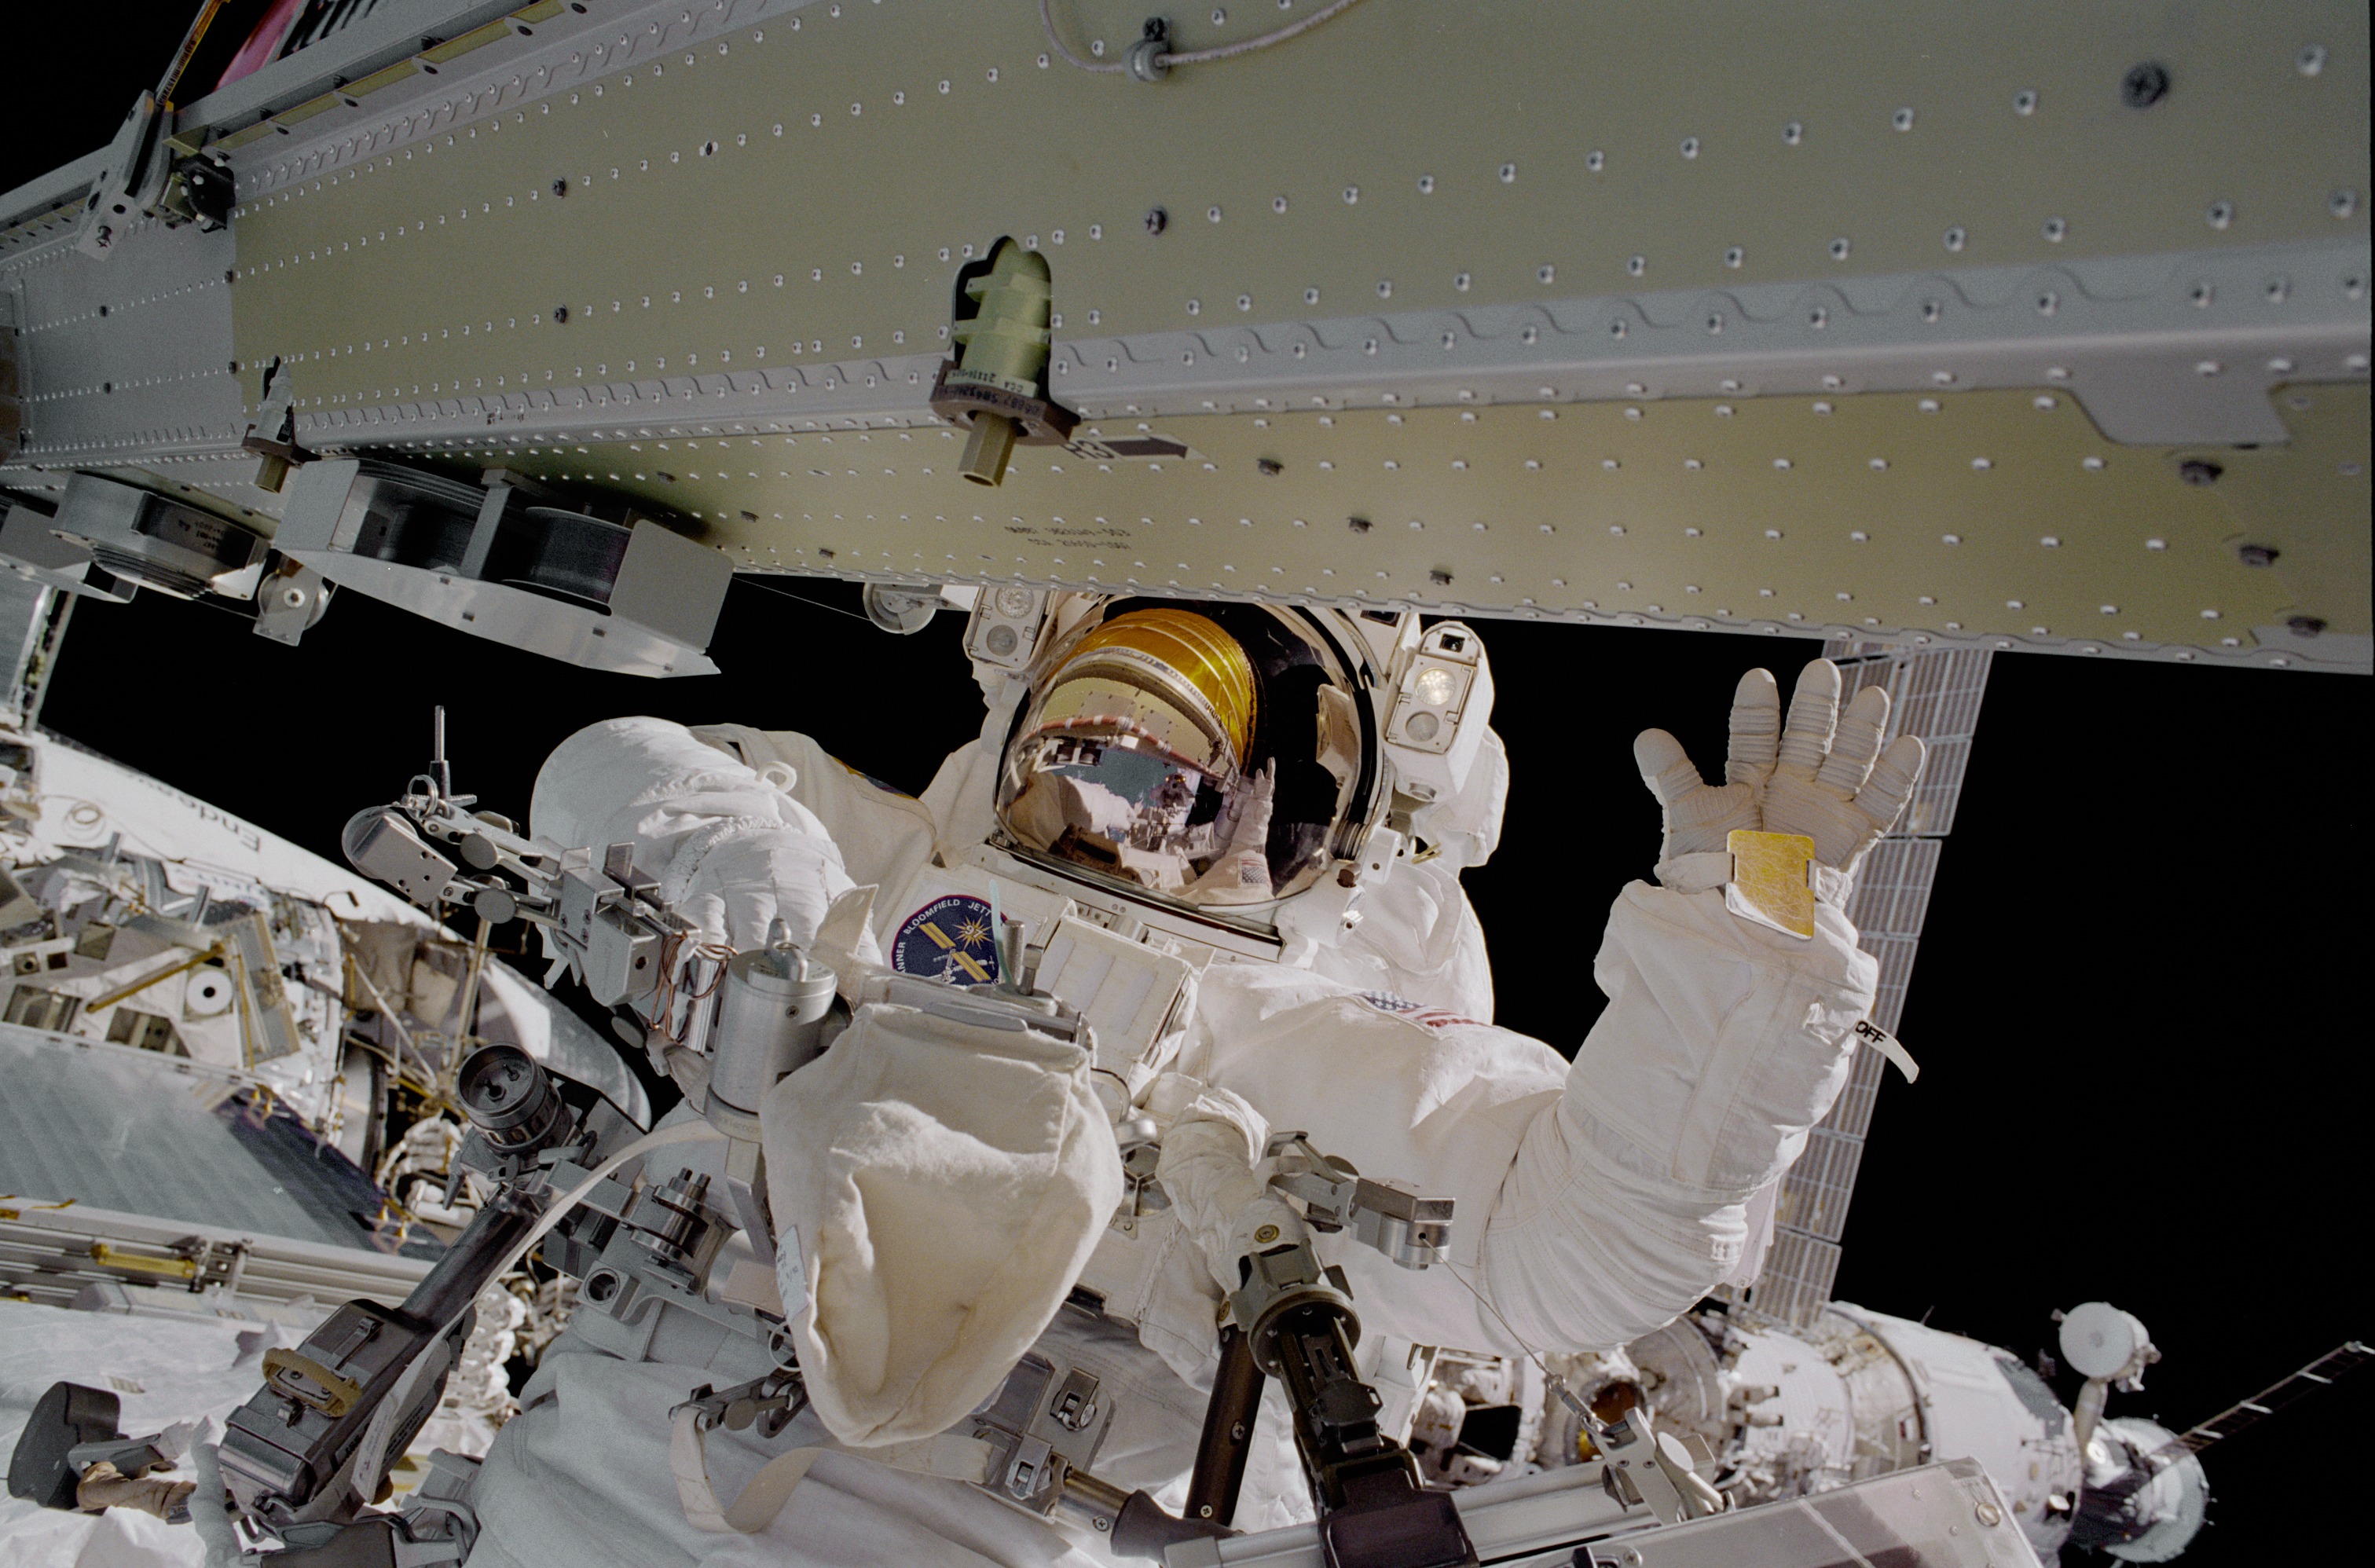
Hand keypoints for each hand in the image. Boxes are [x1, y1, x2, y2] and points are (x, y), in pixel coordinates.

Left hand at [1634, 660, 1924, 895]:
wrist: (1744, 923)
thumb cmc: (1712, 878)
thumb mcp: (1688, 820)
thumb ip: (1672, 776)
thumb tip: (1645, 736)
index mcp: (1749, 785)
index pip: (1754, 736)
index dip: (1756, 710)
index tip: (1758, 678)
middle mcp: (1788, 792)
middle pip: (1807, 738)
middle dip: (1815, 706)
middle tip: (1823, 671)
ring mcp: (1822, 812)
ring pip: (1847, 761)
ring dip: (1860, 730)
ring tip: (1874, 696)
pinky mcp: (1850, 838)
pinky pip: (1880, 803)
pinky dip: (1896, 777)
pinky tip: (1910, 745)